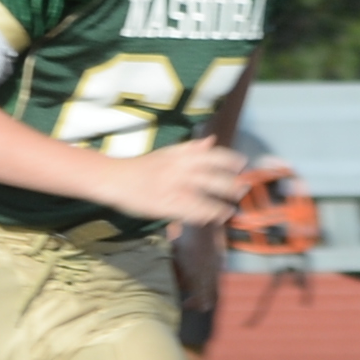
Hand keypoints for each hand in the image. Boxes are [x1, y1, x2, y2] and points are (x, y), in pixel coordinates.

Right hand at [103, 136, 251, 230]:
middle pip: (213, 178)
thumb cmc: (142, 166)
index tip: (243, 164)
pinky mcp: (167, 205)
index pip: (212, 155)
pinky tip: (211, 219)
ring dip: (220, 206)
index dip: (230, 160)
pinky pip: (191, 212)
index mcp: (181, 155)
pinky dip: (203, 216)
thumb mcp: (168, 152)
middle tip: (243, 191)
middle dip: (231, 185)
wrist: (116, 178)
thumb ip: (191, 148)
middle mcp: (180, 169)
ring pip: (205, 198)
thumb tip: (212, 140)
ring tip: (230, 211)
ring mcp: (174, 188)